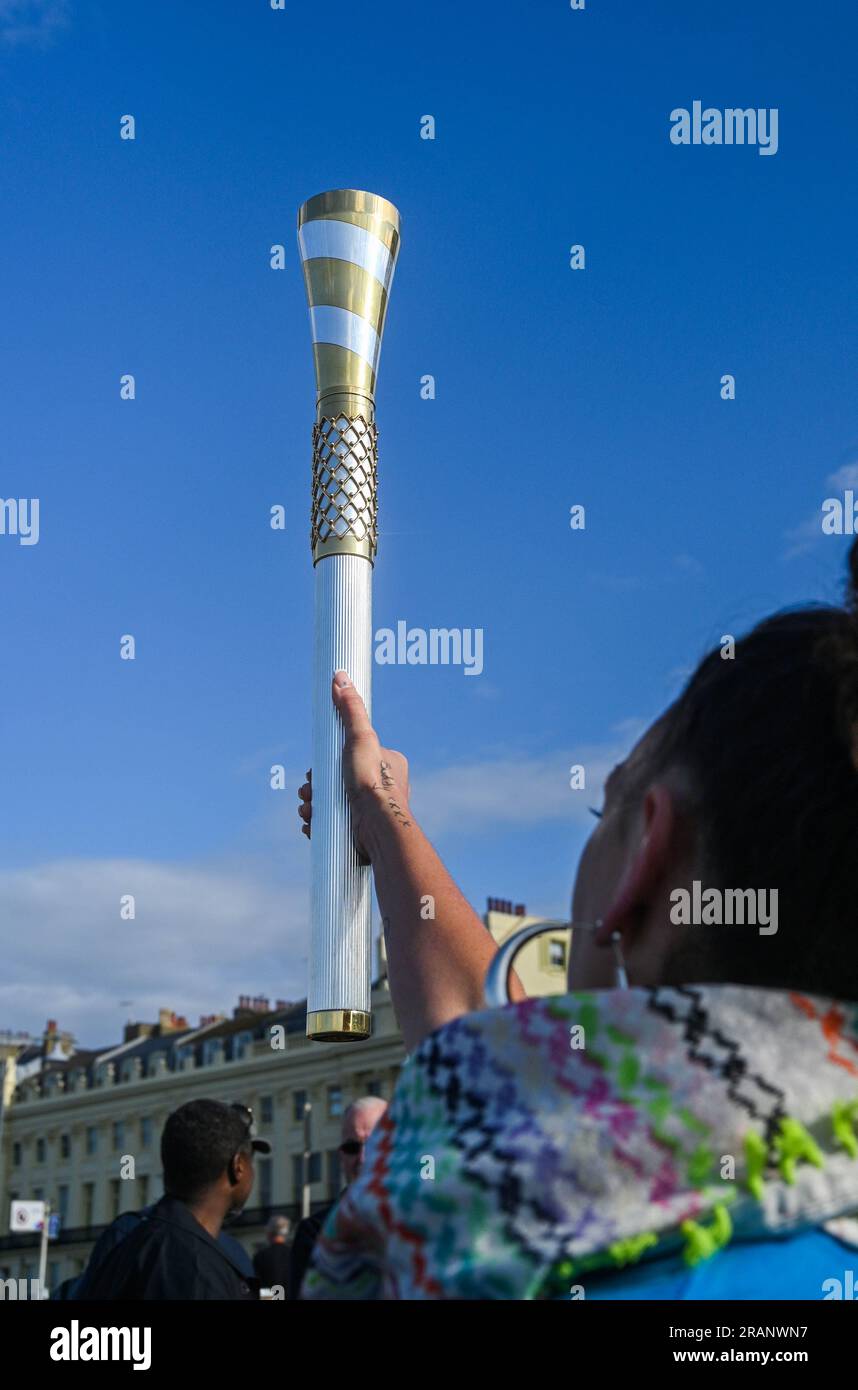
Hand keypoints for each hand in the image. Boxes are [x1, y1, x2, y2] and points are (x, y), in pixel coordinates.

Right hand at [297, 671, 410, 860]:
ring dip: (312, 806)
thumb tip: (340, 677)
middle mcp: (381, 787)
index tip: (314, 771)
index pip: (347, 756)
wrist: (378, 829)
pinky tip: (311, 824)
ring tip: (307, 810)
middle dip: (315, 787)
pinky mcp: (360, 831)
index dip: (325, 763)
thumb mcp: (361, 737)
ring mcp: (370, 810)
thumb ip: (351, 709)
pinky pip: (332, 824)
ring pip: (331, 802)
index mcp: (387, 763)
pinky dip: (317, 823)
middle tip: (307, 792)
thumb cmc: (373, 783)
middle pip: (336, 780)